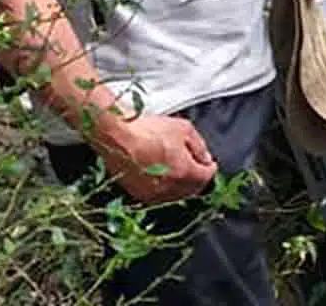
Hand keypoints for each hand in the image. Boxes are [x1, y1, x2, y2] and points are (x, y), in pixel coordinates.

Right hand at [94, 113, 216, 203]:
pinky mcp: (137, 194)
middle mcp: (169, 188)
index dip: (209, 169)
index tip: (209, 164)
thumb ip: (199, 146)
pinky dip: (165, 189)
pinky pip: (158, 197)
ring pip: (175, 195)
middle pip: (192, 189)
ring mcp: (152, 193)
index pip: (206, 177)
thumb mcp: (183, 129)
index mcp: (184, 172)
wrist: (115, 137)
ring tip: (181, 172)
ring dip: (182, 185)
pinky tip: (164, 178)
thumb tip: (205, 158)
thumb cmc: (145, 131)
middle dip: (197, 179)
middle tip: (199, 169)